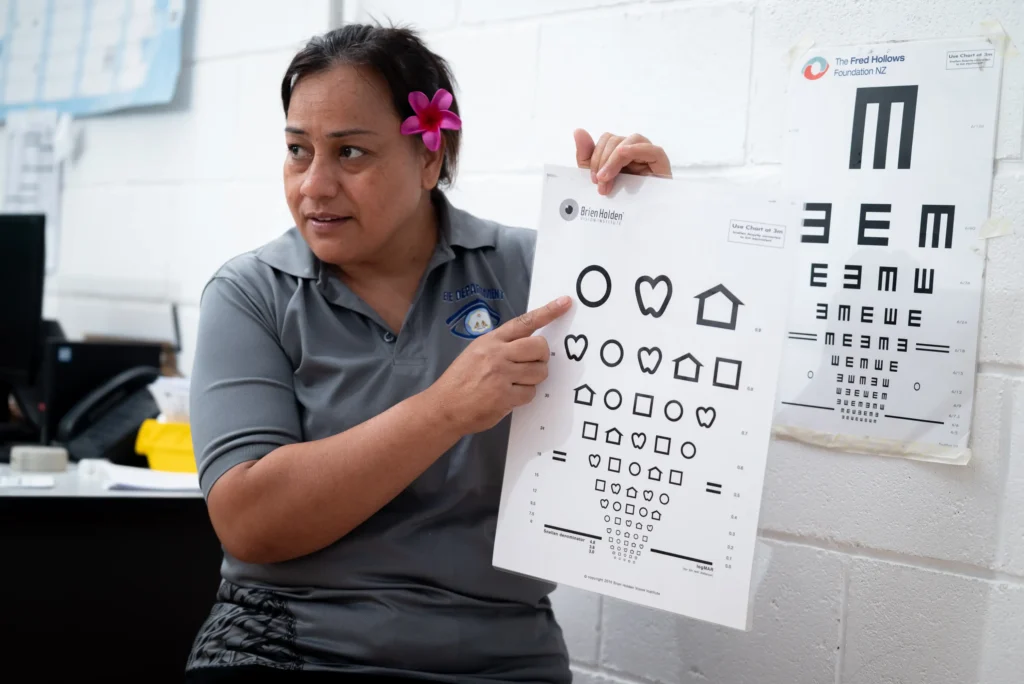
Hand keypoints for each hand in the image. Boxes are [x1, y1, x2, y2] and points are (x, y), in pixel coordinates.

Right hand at [430, 296, 572, 434]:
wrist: (444, 406)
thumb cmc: (461, 379)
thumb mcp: (477, 352)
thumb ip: (501, 346)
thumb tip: (529, 347)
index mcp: (491, 340)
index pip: (524, 322)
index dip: (547, 312)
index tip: (565, 303)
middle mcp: (497, 354)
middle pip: (540, 347)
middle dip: (542, 357)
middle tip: (532, 365)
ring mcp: (501, 375)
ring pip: (539, 371)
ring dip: (534, 379)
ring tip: (516, 383)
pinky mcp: (504, 396)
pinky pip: (530, 392)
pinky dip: (524, 396)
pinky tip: (509, 396)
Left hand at [574, 129, 671, 194]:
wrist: (640, 220)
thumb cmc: (620, 200)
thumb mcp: (598, 178)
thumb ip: (586, 155)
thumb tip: (578, 131)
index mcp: (620, 152)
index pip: (606, 139)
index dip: (596, 156)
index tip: (594, 179)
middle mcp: (635, 150)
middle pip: (615, 139)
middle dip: (603, 161)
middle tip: (600, 183)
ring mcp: (648, 154)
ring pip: (630, 140)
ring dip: (614, 159)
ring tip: (607, 179)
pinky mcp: (661, 163)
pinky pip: (651, 149)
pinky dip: (635, 149)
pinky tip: (623, 154)